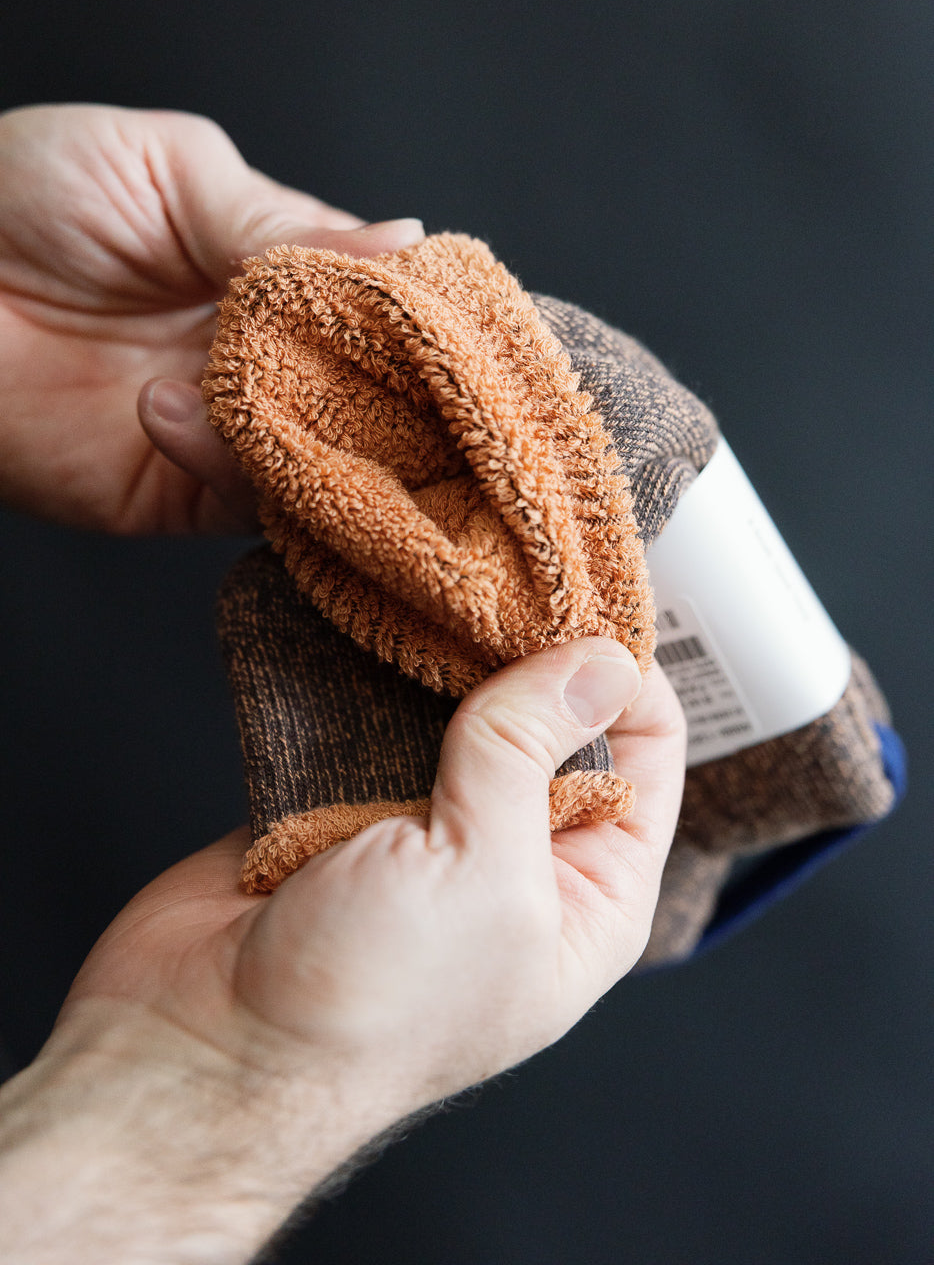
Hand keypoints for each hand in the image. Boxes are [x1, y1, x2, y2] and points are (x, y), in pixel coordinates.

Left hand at [0, 103, 422, 532]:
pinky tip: (174, 406)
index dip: (414, 309)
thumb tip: (409, 240)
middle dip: (394, 385)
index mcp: (271, 272)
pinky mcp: (182, 492)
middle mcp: (265, 357)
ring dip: (327, 432)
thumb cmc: (14, 193)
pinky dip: (240, 468)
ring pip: (333, 458)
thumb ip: (277, 216)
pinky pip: (250, 501)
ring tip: (277, 381)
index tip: (442, 311)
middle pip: (374, 391)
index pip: (378, 302)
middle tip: (409, 374)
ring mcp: (230, 428)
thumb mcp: (163, 168)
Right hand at [0, 641, 684, 1263]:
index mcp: (586, 894)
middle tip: (505, 571)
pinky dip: (368, 671)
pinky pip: (372, 716)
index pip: (647, 756)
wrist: (203, 1049)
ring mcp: (426, 830)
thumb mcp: (483, 874)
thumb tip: (600, 661)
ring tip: (442, 582)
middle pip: (552, 724)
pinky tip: (372, 617)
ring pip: (459, 712)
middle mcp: (515, 859)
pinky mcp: (342, 803)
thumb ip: (532, 753)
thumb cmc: (362, 1009)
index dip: (627, 674)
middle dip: (531, 649)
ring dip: (446, 654)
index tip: (587, 598)